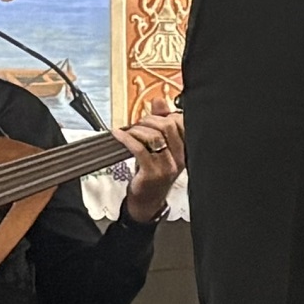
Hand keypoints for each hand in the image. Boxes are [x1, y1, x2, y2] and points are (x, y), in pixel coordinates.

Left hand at [115, 103, 185, 217]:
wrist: (147, 202)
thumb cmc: (153, 174)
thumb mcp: (160, 148)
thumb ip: (161, 123)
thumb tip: (159, 101)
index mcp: (185, 150)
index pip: (181, 123)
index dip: (165, 115)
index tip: (154, 116)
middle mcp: (179, 158)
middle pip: (168, 126)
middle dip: (149, 120)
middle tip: (139, 123)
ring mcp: (166, 166)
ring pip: (154, 136)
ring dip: (138, 129)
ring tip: (130, 131)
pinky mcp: (152, 173)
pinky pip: (139, 148)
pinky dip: (126, 138)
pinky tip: (119, 135)